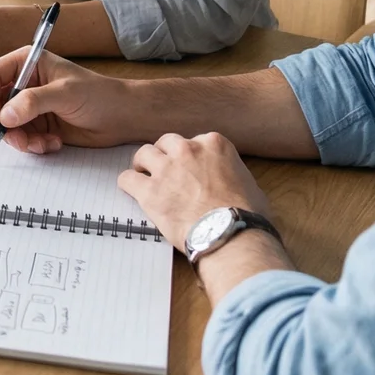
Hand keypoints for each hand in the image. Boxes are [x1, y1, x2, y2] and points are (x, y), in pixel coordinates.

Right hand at [0, 47, 151, 152]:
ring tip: (42, 144)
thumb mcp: (65, 94)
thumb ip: (33, 102)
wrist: (123, 117)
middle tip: (20, 140)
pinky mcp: (39, 125)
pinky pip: (23, 138)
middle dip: (5, 125)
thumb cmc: (99, 95)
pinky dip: (34, 145)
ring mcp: (31, 105)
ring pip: (8, 126)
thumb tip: (5, 116)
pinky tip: (54, 143)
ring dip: (21, 139)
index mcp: (28, 63)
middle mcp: (25, 83)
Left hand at [117, 133, 270, 252]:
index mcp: (214, 144)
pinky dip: (128, 184)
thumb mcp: (248, 182)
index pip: (192, 141)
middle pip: (165, 142)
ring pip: (143, 154)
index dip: (188, 156)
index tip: (188, 167)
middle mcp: (188, 150)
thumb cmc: (246, 214)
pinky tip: (132, 190)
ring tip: (144, 177)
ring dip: (143, 165)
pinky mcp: (150, 191)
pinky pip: (127, 178)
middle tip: (164, 170)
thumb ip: (231, 173)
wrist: (231, 234)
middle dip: (164, 155)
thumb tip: (229, 183)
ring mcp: (166, 169)